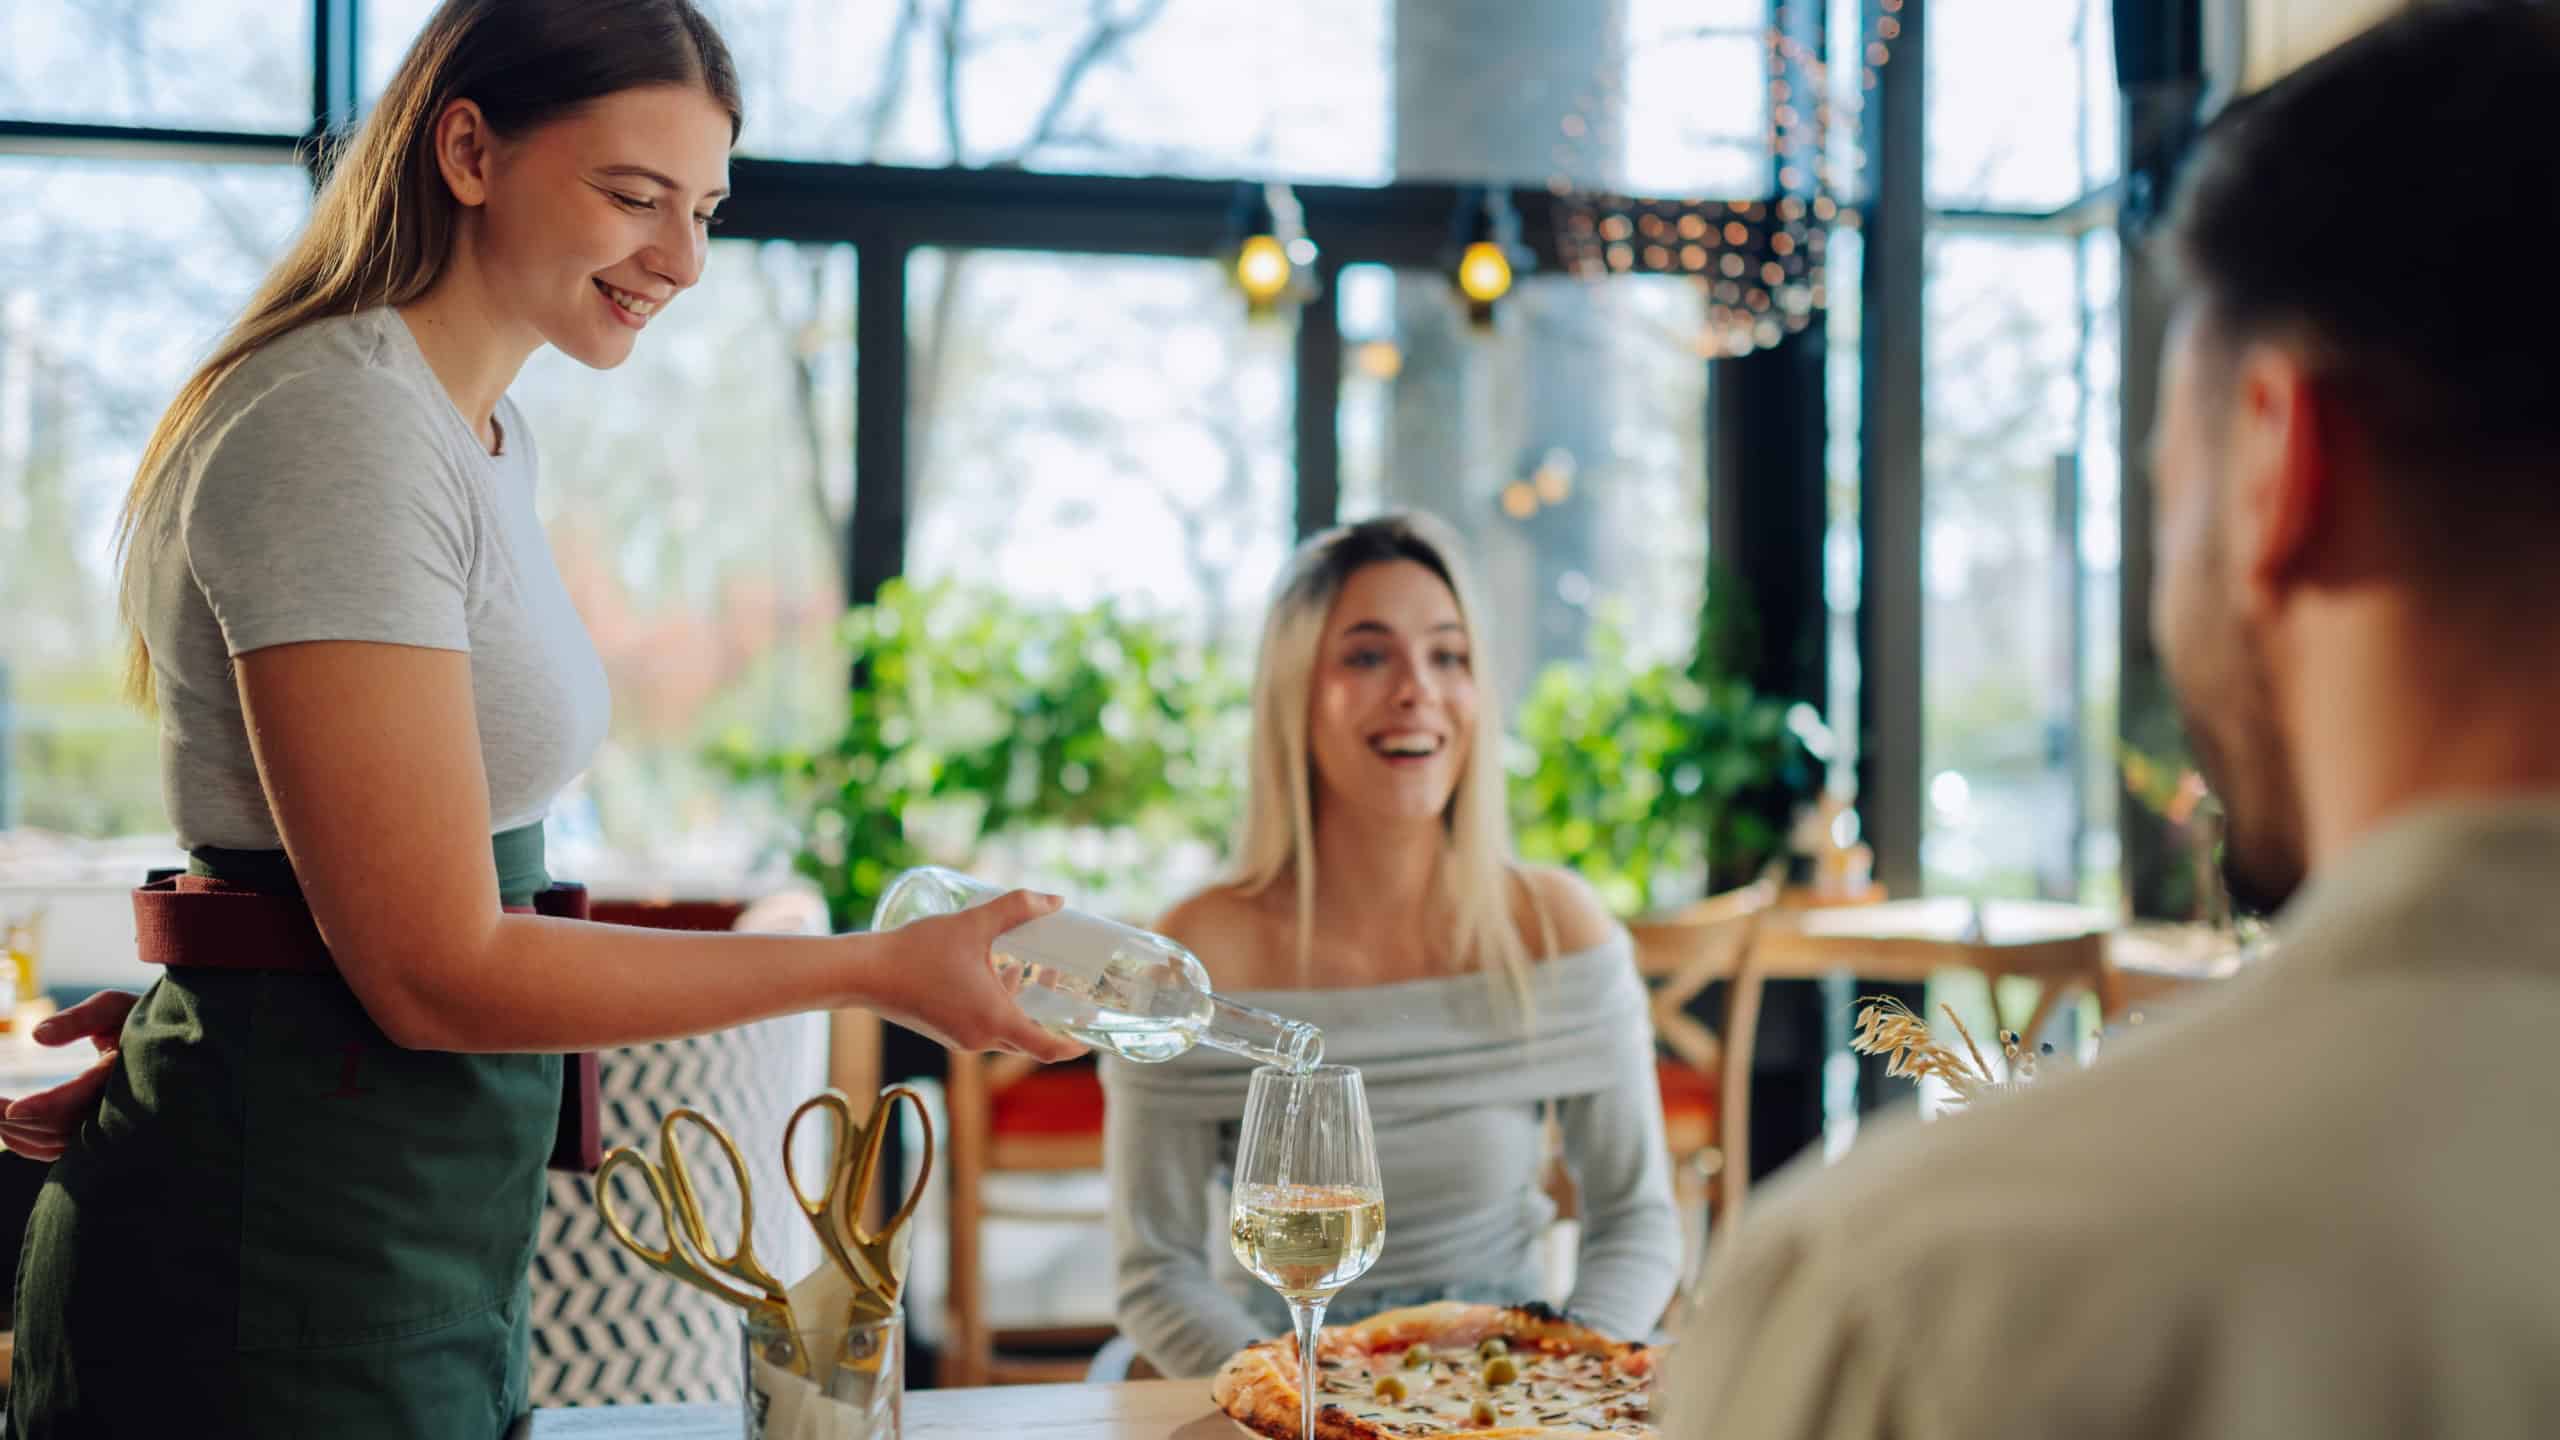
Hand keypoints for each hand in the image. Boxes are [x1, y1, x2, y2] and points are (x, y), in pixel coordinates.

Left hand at [2, 990, 139, 1161]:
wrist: (176, 1050)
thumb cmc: (143, 1020)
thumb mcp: (114, 1007)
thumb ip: (78, 1018)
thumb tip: (36, 1036)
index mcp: (124, 1077)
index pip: (77, 1103)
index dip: (41, 1108)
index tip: (8, 1107)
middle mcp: (118, 1111)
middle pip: (55, 1129)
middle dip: (11, 1120)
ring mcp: (110, 1128)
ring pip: (53, 1145)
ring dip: (15, 1132)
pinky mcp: (100, 1136)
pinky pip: (59, 1151)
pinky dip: (28, 1143)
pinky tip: (8, 1127)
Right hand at [857, 890, 1085, 1062]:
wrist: (865, 973)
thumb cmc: (918, 951)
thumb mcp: (974, 923)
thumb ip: (1017, 908)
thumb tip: (1055, 900)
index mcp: (994, 1019)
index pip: (1046, 1048)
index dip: (1073, 1045)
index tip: (1090, 1036)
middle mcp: (980, 1037)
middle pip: (1028, 1036)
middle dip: (1051, 1014)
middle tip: (1069, 989)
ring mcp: (961, 1038)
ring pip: (1005, 1028)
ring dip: (1022, 1004)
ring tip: (1033, 968)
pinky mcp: (945, 1031)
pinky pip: (984, 1024)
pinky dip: (998, 1004)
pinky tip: (997, 970)